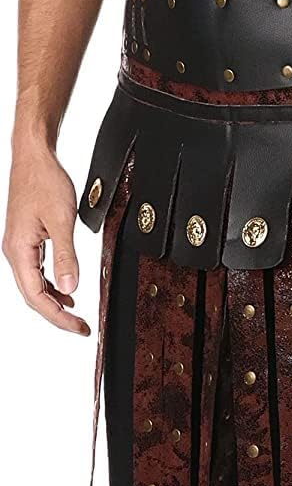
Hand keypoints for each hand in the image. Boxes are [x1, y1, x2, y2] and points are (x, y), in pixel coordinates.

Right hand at [3, 139, 90, 335]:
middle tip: (82, 328)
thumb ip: (66, 257)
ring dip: (55, 303)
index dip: (58, 317)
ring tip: (76, 316)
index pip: (36, 297)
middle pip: (33, 297)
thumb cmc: (44, 181)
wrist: (34, 156)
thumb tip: (70, 289)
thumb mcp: (61, 220)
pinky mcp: (26, 241)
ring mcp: (19, 248)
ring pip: (34, 286)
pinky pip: (36, 273)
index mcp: (19, 251)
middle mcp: (15, 252)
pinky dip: (51, 287)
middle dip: (57, 316)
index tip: (79, 327)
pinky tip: (66, 293)